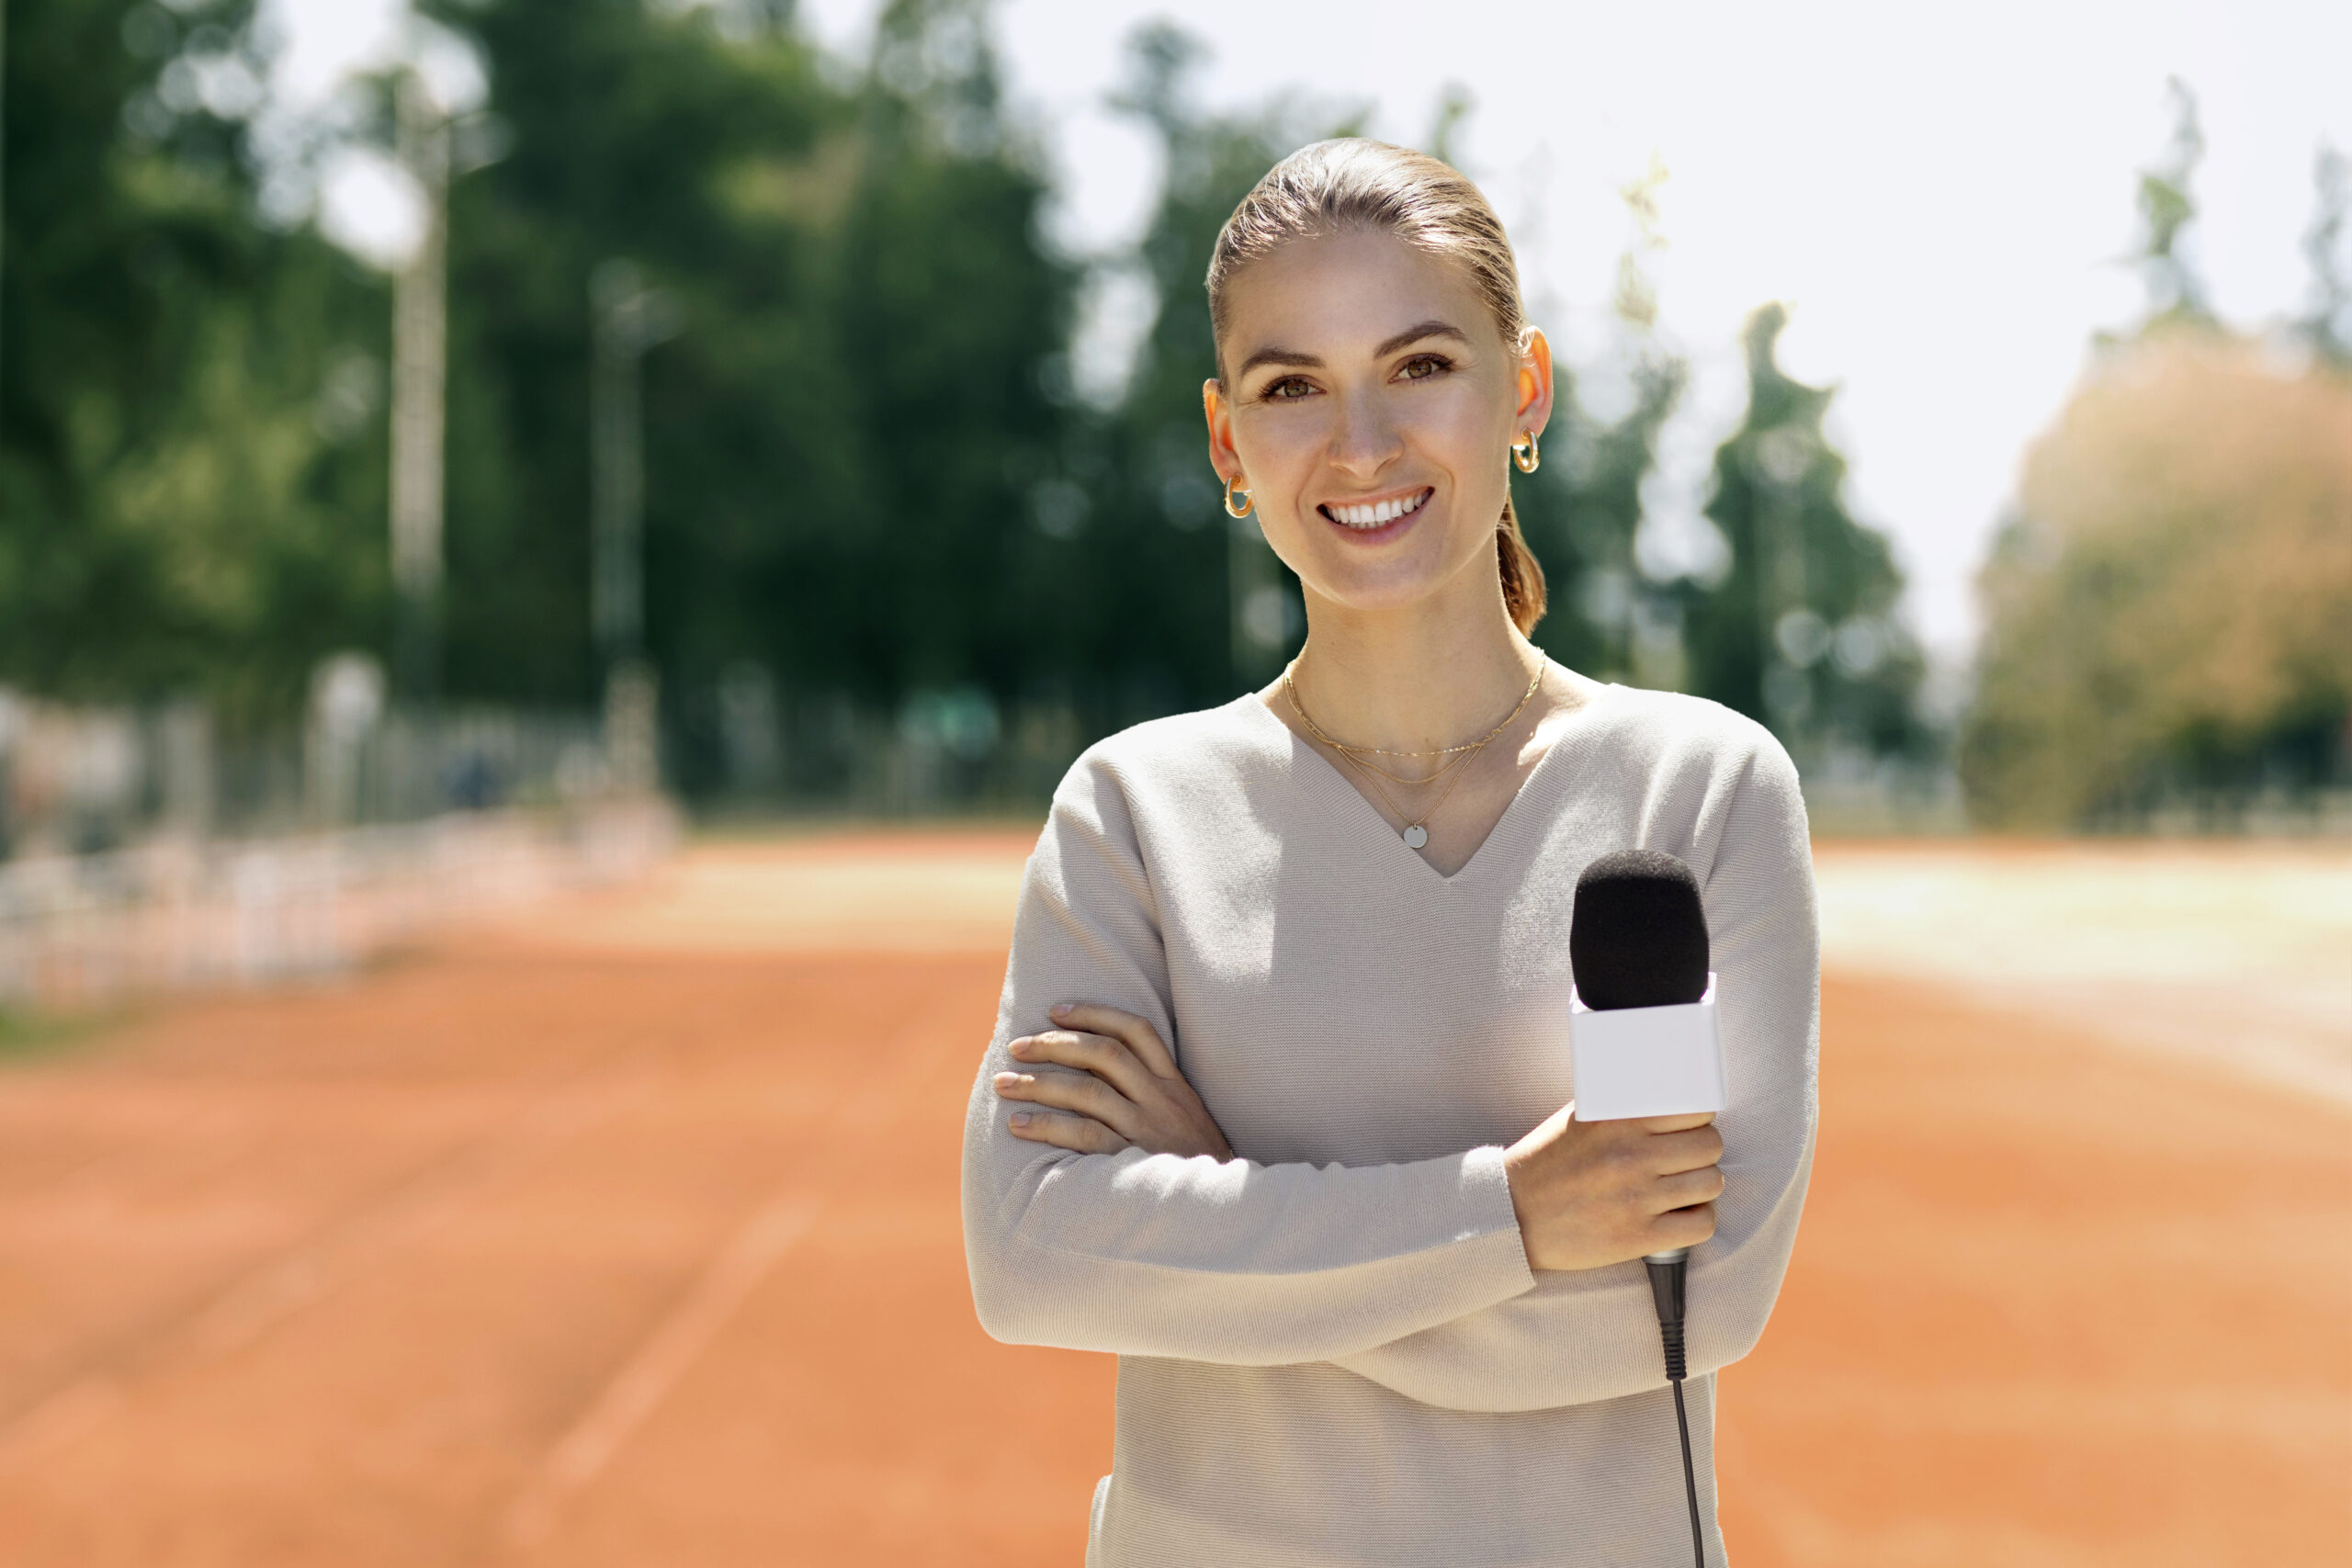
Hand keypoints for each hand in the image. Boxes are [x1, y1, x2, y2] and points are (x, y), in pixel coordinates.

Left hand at [994, 1002, 1233, 1159]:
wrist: (1221, 1211)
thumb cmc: (1192, 1162)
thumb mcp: (1186, 1118)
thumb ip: (1151, 1092)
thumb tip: (1094, 1071)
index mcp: (1174, 1084)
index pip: (1136, 1031)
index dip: (1094, 1013)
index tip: (1054, 1010)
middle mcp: (1162, 1100)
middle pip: (1104, 1054)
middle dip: (1055, 1044)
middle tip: (1015, 1047)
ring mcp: (1147, 1130)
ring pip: (1087, 1092)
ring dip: (1039, 1084)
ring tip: (1004, 1084)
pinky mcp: (1131, 1162)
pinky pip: (1084, 1136)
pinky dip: (1047, 1127)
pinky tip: (1017, 1125)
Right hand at [1503, 1105, 1722, 1271]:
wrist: (1513, 1215)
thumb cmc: (1547, 1164)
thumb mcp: (1578, 1118)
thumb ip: (1621, 1105)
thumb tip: (1663, 1091)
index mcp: (1619, 1120)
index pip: (1696, 1109)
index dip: (1698, 1118)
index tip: (1688, 1127)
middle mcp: (1632, 1156)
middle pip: (1711, 1145)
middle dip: (1701, 1152)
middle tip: (1683, 1159)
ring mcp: (1638, 1198)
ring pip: (1712, 1183)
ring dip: (1701, 1186)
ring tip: (1682, 1187)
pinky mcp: (1639, 1236)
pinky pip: (1702, 1225)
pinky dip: (1697, 1219)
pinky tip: (1679, 1214)